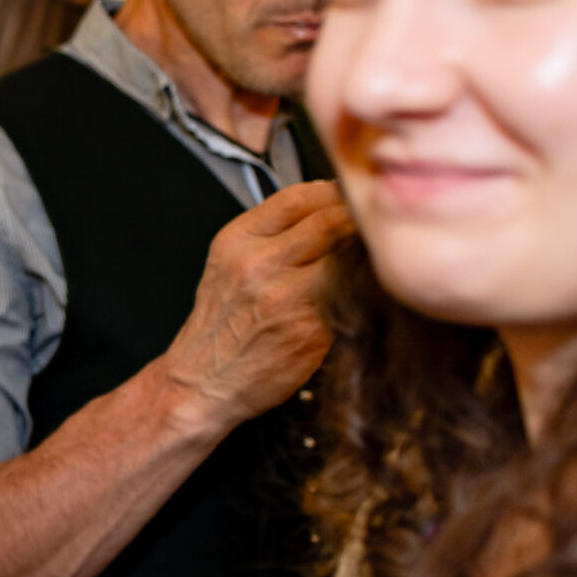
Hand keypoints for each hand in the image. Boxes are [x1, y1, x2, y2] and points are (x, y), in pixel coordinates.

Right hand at [157, 180, 350, 436]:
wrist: (202, 382)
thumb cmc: (222, 326)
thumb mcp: (229, 265)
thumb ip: (272, 235)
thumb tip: (330, 210)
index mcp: (237, 241)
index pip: (298, 197)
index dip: (333, 194)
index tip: (350, 200)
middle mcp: (258, 264)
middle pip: (329, 221)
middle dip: (357, 223)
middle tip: (373, 230)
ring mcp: (285, 295)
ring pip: (347, 255)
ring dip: (367, 255)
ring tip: (374, 260)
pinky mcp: (311, 327)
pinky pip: (351, 295)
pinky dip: (365, 289)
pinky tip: (365, 293)